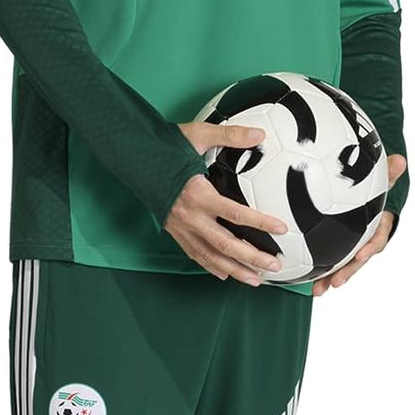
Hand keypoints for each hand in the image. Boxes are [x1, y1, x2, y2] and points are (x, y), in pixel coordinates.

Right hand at [165, 120, 289, 285]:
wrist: (132, 158)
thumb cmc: (165, 147)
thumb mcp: (199, 135)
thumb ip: (231, 135)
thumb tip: (259, 134)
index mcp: (198, 195)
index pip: (236, 214)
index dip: (261, 223)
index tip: (282, 229)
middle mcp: (190, 217)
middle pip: (225, 245)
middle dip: (252, 258)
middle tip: (274, 265)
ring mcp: (180, 228)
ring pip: (210, 256)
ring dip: (235, 270)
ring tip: (255, 279)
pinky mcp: (173, 232)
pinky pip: (194, 254)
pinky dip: (211, 266)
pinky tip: (225, 274)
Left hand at [311, 154, 405, 295]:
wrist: (366, 197)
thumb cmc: (373, 190)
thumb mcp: (381, 181)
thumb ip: (388, 174)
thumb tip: (400, 161)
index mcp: (376, 227)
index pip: (376, 239)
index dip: (370, 248)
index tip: (361, 255)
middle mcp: (364, 241)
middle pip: (356, 260)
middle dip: (347, 273)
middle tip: (335, 283)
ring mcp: (350, 247)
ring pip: (341, 265)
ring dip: (329, 278)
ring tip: (317, 291)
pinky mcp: (334, 247)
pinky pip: (326, 259)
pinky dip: (315, 268)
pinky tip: (298, 277)